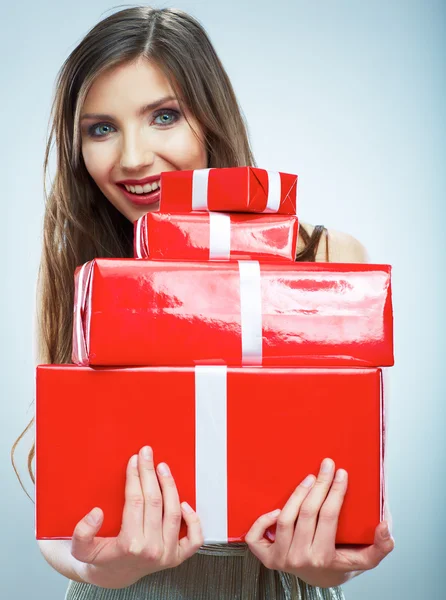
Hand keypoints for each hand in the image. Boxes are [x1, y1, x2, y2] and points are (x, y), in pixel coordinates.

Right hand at [70, 446, 203, 588]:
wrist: (112, 577)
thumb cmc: (99, 559)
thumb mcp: (80, 549)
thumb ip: (82, 532)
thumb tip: (96, 513)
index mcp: (130, 545)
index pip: (135, 502)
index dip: (134, 477)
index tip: (133, 461)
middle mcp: (152, 550)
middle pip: (155, 502)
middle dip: (150, 473)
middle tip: (147, 454)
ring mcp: (167, 555)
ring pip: (173, 512)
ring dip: (170, 486)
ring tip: (162, 468)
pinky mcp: (177, 557)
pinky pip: (194, 539)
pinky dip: (193, 520)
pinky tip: (185, 502)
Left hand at [245, 458, 394, 588]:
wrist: (319, 579)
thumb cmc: (340, 563)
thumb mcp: (364, 559)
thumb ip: (381, 546)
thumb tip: (385, 524)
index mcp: (324, 558)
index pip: (329, 517)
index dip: (336, 491)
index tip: (342, 473)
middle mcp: (300, 559)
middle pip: (307, 513)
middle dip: (320, 484)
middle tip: (327, 466)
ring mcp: (280, 558)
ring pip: (285, 518)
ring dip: (297, 494)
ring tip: (309, 479)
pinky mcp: (266, 557)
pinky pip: (256, 535)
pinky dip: (263, 519)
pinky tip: (277, 506)